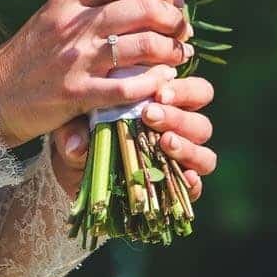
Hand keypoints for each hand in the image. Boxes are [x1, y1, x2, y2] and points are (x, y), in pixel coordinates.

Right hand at [0, 0, 195, 145]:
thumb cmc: (28, 55)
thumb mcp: (52, 15)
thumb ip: (87, 1)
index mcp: (69, 0)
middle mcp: (74, 24)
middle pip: (143, 9)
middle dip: (173, 20)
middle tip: (182, 31)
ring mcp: (76, 59)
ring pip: (143, 47)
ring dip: (170, 53)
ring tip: (177, 58)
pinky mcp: (76, 93)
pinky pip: (128, 87)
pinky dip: (152, 85)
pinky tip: (160, 85)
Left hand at [48, 66, 216, 201]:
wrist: (76, 171)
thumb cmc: (81, 133)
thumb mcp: (74, 126)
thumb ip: (75, 129)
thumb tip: (75, 145)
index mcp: (164, 103)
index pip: (193, 90)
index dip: (182, 89)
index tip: (158, 92)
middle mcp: (179, 128)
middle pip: (201, 117)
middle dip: (178, 115)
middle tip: (150, 114)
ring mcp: (182, 157)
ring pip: (203, 149)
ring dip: (187, 144)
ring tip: (164, 142)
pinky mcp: (178, 186)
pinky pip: (197, 184)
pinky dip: (192, 181)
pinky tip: (183, 177)